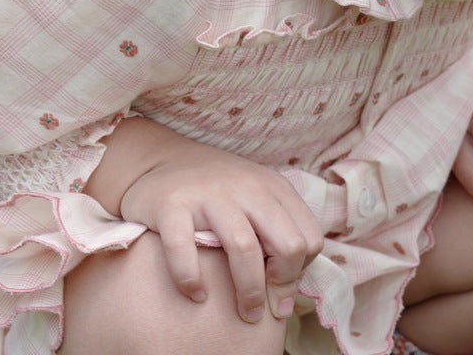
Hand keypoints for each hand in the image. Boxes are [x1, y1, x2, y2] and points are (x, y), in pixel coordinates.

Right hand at [119, 133, 323, 322]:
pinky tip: (197, 295)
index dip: (299, 270)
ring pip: (244, 248)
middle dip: (282, 284)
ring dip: (249, 291)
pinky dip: (191, 280)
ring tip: (244, 313)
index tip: (279, 283)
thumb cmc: (216, 191)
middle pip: (289, 243)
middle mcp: (248, 188)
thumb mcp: (256, 201)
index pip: (310, 238)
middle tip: (265, 305)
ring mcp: (210, 194)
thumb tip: (285, 303)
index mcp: (274, 188)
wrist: (162, 159)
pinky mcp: (172, 205)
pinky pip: (185, 250)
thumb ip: (276, 240)